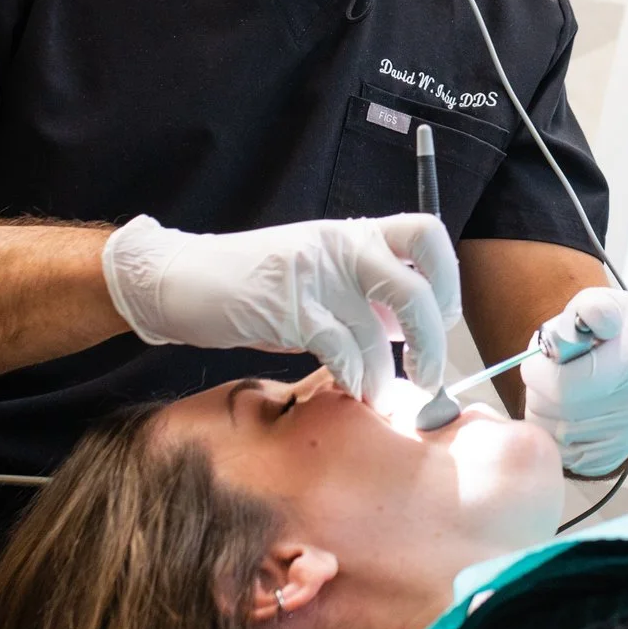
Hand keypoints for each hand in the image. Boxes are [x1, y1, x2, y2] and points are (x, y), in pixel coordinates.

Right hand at [102, 214, 458, 397]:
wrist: (178, 277)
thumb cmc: (254, 284)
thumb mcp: (320, 276)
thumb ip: (366, 297)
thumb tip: (414, 332)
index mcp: (355, 232)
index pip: (427, 234)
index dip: (449, 278)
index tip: (444, 317)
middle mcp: (342, 245)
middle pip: (417, 289)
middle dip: (433, 341)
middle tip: (431, 376)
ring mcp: (315, 274)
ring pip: (379, 331)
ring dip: (386, 375)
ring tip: (379, 395)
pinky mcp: (288, 307)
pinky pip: (341, 350)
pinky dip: (354, 377)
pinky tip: (351, 389)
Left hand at [520, 287, 627, 477]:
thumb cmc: (618, 328)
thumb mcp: (606, 303)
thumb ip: (591, 308)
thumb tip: (588, 317)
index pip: (565, 386)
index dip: (537, 373)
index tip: (536, 360)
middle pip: (557, 414)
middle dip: (538, 391)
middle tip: (546, 372)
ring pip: (555, 437)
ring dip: (543, 413)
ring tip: (556, 389)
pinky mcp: (617, 455)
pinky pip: (565, 456)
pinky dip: (554, 435)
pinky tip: (564, 411)